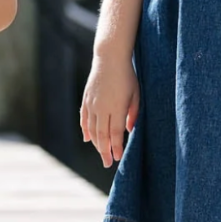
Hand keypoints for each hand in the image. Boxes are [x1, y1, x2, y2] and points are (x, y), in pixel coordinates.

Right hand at [80, 54, 139, 168]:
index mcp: (116, 107)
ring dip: (96, 143)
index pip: (115, 133)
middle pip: (102, 135)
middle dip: (104, 151)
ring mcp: (92, 104)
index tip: (118, 158)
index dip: (116, 147)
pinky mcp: (86, 99)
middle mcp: (102, 108)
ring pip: (92, 129)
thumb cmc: (127, 76)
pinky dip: (85, 130)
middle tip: (107, 164)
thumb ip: (133, 114)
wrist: (109, 58)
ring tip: (101, 153)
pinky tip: (87, 139)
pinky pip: (84, 119)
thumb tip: (129, 131)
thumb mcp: (136, 95)